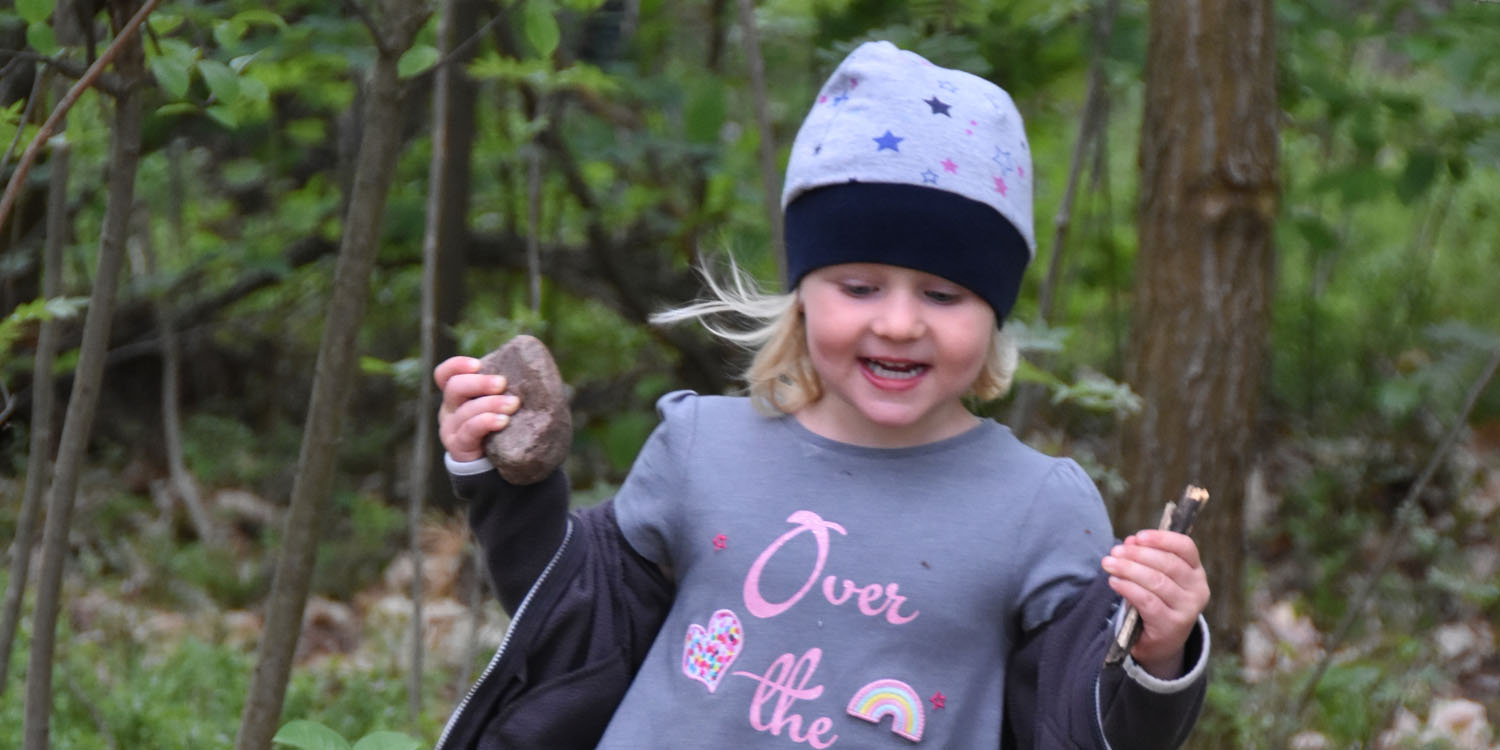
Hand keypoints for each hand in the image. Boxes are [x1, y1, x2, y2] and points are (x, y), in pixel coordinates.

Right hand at [434, 356, 520, 461]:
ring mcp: (451, 429)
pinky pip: (469, 431)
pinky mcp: (459, 446)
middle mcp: (449, 409)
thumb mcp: (499, 404)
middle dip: (480, 383)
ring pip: (464, 411)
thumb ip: (506, 390)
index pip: (445, 375)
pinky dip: (486, 422)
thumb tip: (536, 368)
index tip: (477, 364)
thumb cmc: (502, 426)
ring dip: (490, 404)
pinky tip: (503, 421)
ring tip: (513, 403)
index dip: (457, 366)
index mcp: (457, 395)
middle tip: (502, 383)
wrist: (495, 464)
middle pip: (454, 388)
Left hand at [1101, 530, 1209, 677]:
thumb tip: (1130, 541)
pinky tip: (1114, 582)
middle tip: (1114, 551)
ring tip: (1109, 564)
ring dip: (1129, 569)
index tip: (1138, 536)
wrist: (1159, 643)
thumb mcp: (1152, 579)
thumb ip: (1143, 559)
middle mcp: (1198, 590)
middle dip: (1137, 554)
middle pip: (1168, 563)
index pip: (1186, 548)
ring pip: (1157, 581)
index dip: (1162, 538)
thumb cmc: (1156, 603)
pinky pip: (1148, 601)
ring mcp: (1188, 609)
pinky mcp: (1173, 625)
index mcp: (1196, 572)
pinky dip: (1128, 588)